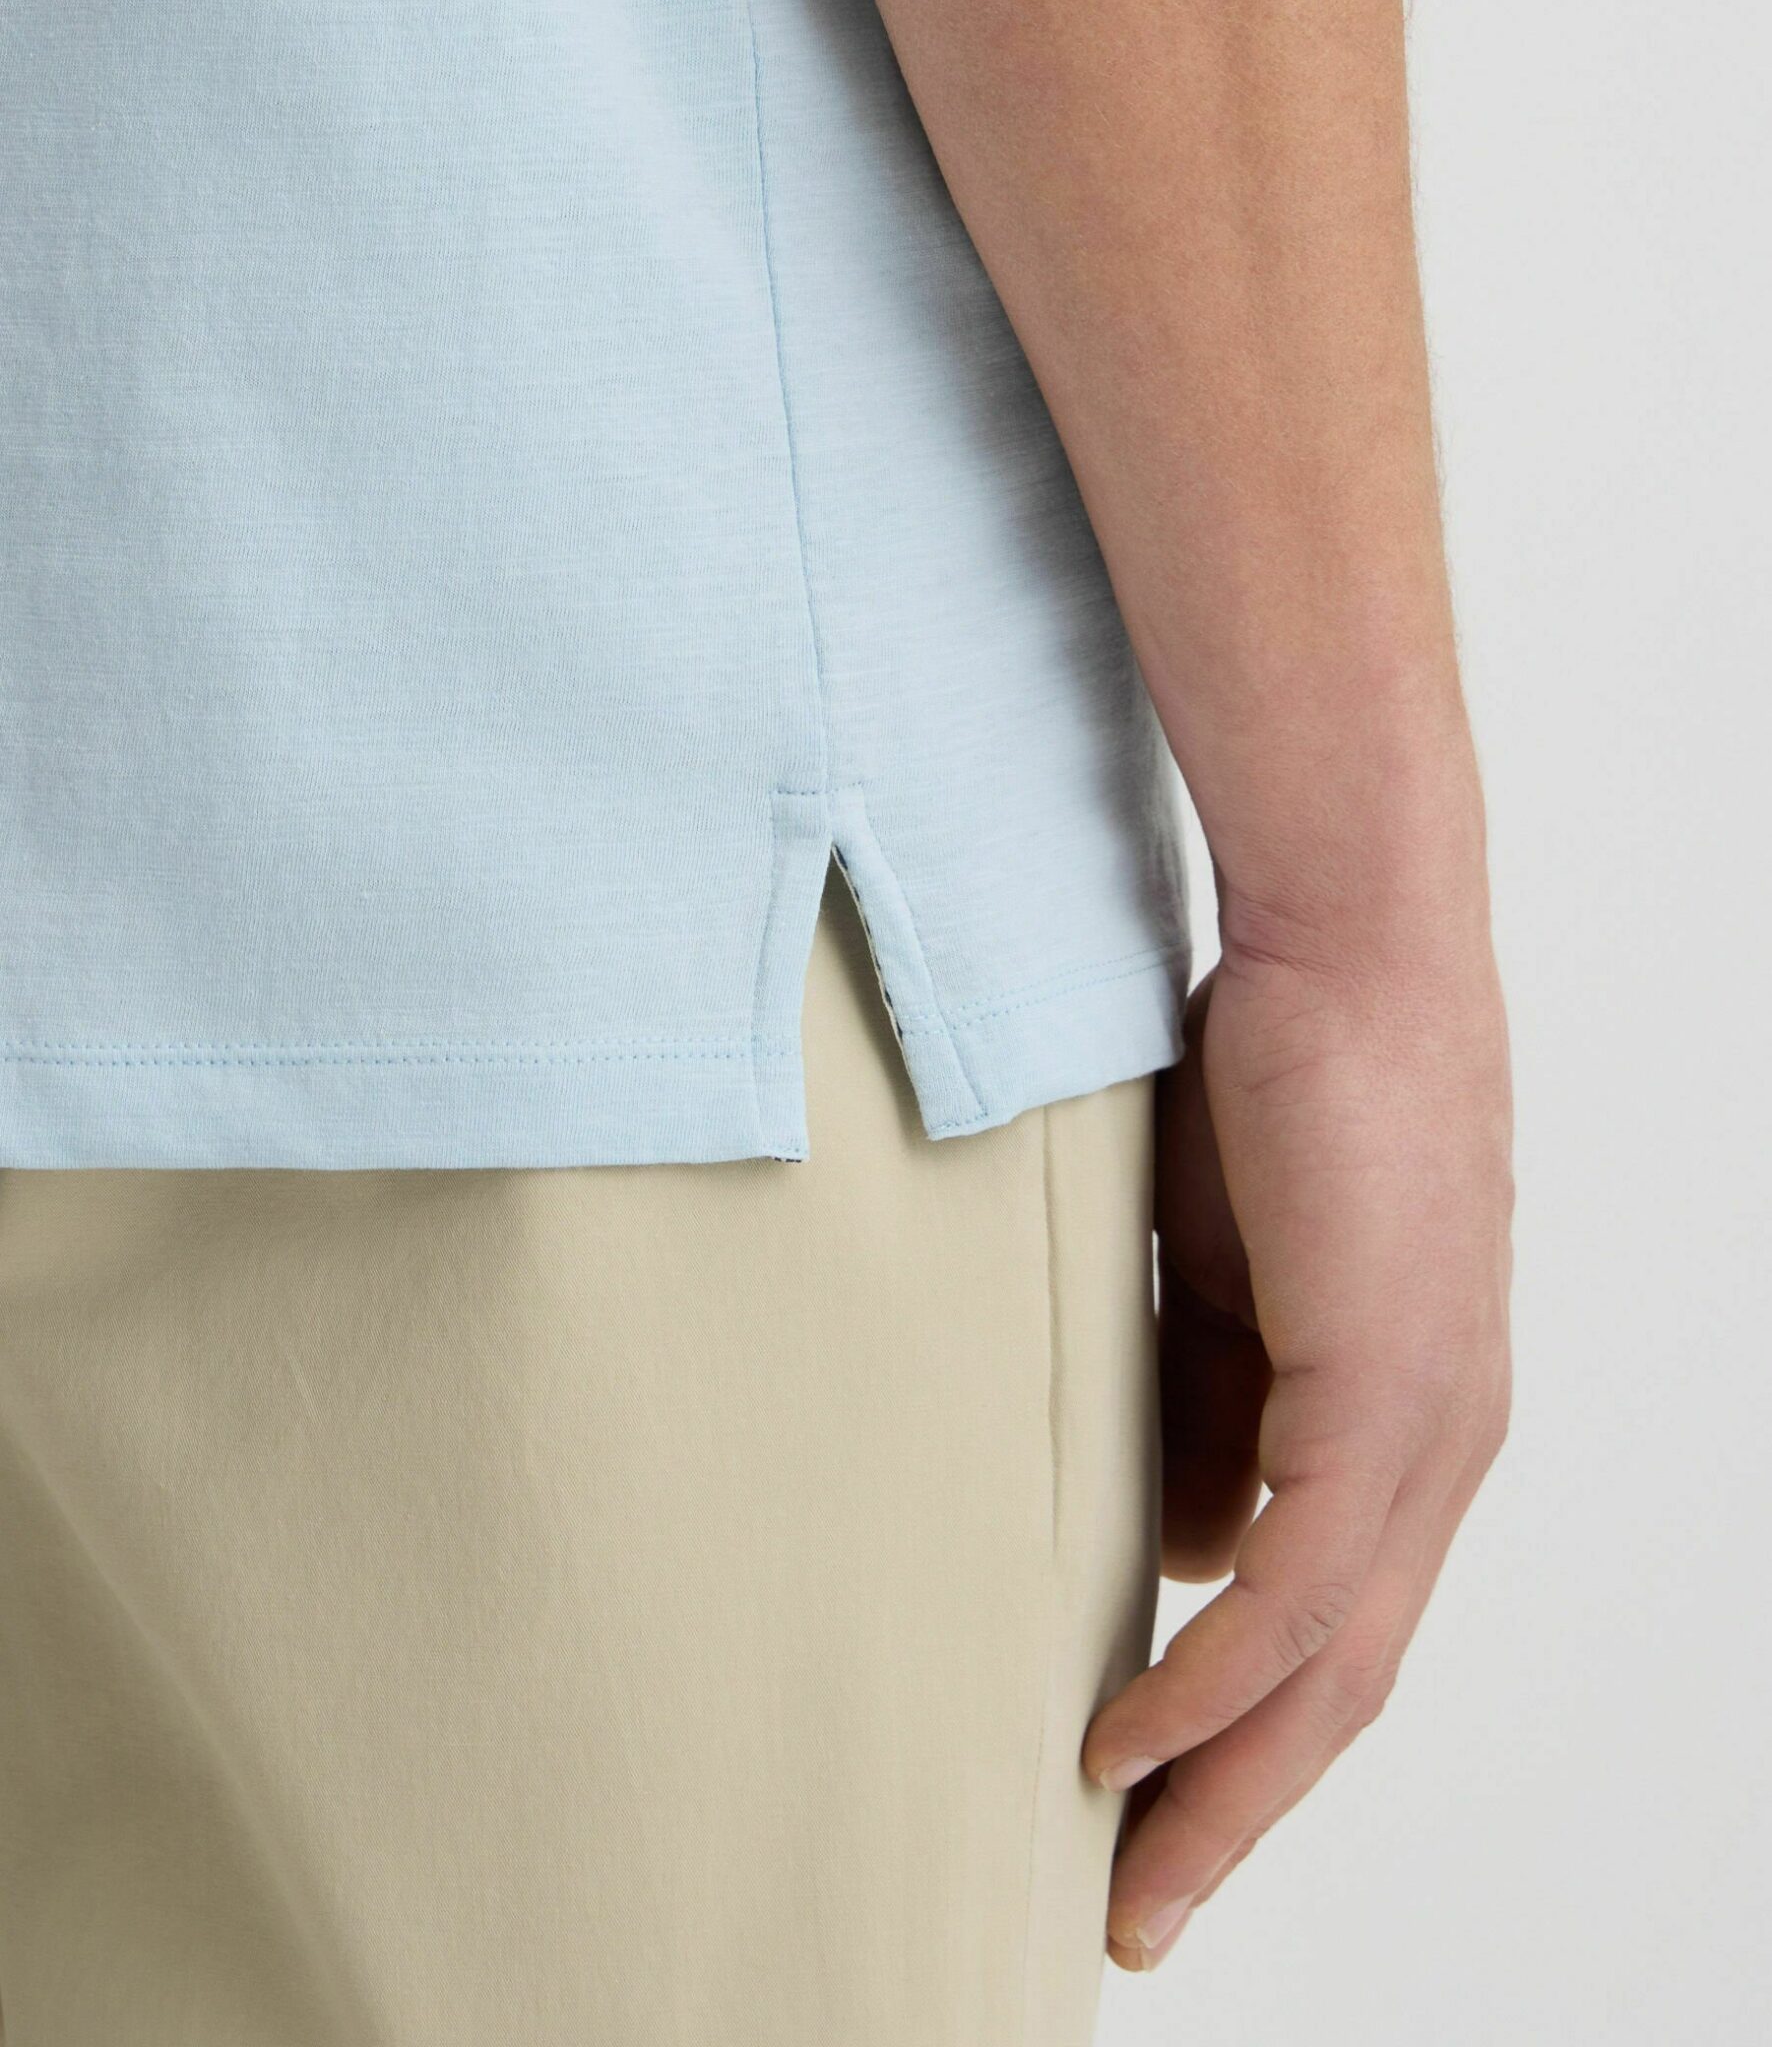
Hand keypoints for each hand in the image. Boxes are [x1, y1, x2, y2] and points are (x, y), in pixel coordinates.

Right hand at [1083, 917, 1512, 1970]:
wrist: (1347, 945)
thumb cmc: (1277, 1086)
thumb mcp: (1223, 1279)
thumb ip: (1209, 1404)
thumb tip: (1174, 1542)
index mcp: (1407, 1417)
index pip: (1335, 1621)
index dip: (1249, 1730)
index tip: (1151, 1801)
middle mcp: (1440, 1445)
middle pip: (1344, 1682)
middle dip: (1240, 1806)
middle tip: (1146, 1907)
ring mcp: (1425, 1425)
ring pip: (1330, 1662)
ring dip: (1225, 1780)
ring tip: (1132, 1870)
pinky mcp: (1385, 1389)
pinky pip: (1296, 1583)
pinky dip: (1212, 1674)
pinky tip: (1132, 1736)